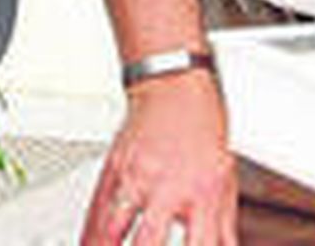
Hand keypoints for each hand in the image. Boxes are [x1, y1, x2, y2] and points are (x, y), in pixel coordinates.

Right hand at [81, 70, 236, 245]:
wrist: (174, 85)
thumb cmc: (203, 130)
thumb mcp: (226, 181)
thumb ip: (223, 230)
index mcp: (201, 195)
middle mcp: (166, 188)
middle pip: (147, 243)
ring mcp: (136, 179)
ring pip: (112, 229)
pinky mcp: (114, 169)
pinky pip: (96, 210)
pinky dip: (89, 236)